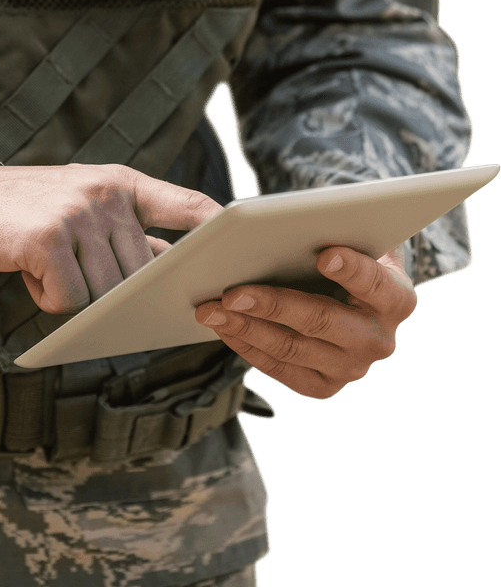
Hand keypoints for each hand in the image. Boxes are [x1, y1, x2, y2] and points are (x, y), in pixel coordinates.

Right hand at [0, 161, 219, 312]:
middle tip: (71, 274)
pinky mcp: (46, 239)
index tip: (245, 254)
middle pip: (142, 274)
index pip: (190, 206)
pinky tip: (27, 268)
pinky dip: (45, 297)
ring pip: (105, 293)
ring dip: (72, 293)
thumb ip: (126, 232)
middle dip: (113, 291)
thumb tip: (172, 271)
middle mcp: (105, 194)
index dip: (222, 233)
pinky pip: (68, 299)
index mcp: (121, 183)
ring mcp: (77, 214)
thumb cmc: (23, 210)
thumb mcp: (81, 206)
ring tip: (43, 262)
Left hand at [193, 245, 416, 397]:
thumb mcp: (349, 239)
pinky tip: (223, 326)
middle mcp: (379, 340)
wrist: (349, 299)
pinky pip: (280, 370)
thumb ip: (333, 229)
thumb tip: (289, 220)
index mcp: (395, 298)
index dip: (353, 270)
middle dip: (272, 306)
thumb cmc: (343, 258)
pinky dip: (246, 347)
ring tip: (211, 309)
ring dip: (245, 328)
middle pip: (322, 322)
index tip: (325, 255)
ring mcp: (352, 368)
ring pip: (292, 349)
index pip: (377, 284)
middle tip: (233, 293)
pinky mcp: (324, 386)